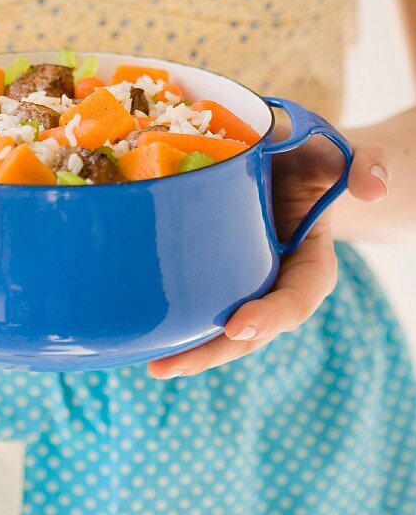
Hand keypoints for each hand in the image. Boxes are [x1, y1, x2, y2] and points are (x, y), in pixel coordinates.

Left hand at [148, 123, 389, 379]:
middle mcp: (276, 284)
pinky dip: (173, 324)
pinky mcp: (213, 277)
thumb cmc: (306, 153)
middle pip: (251, 331)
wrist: (274, 153)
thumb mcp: (334, 150)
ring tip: (155, 365)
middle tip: (172, 364)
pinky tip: (141, 335)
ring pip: (220, 330)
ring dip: (189, 351)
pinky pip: (196, 306)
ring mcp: (243, 285)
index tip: (238, 326)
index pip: (298, 297)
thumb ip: (362, 162)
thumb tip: (373, 188)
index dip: (272, 316)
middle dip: (214, 351)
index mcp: (311, 262)